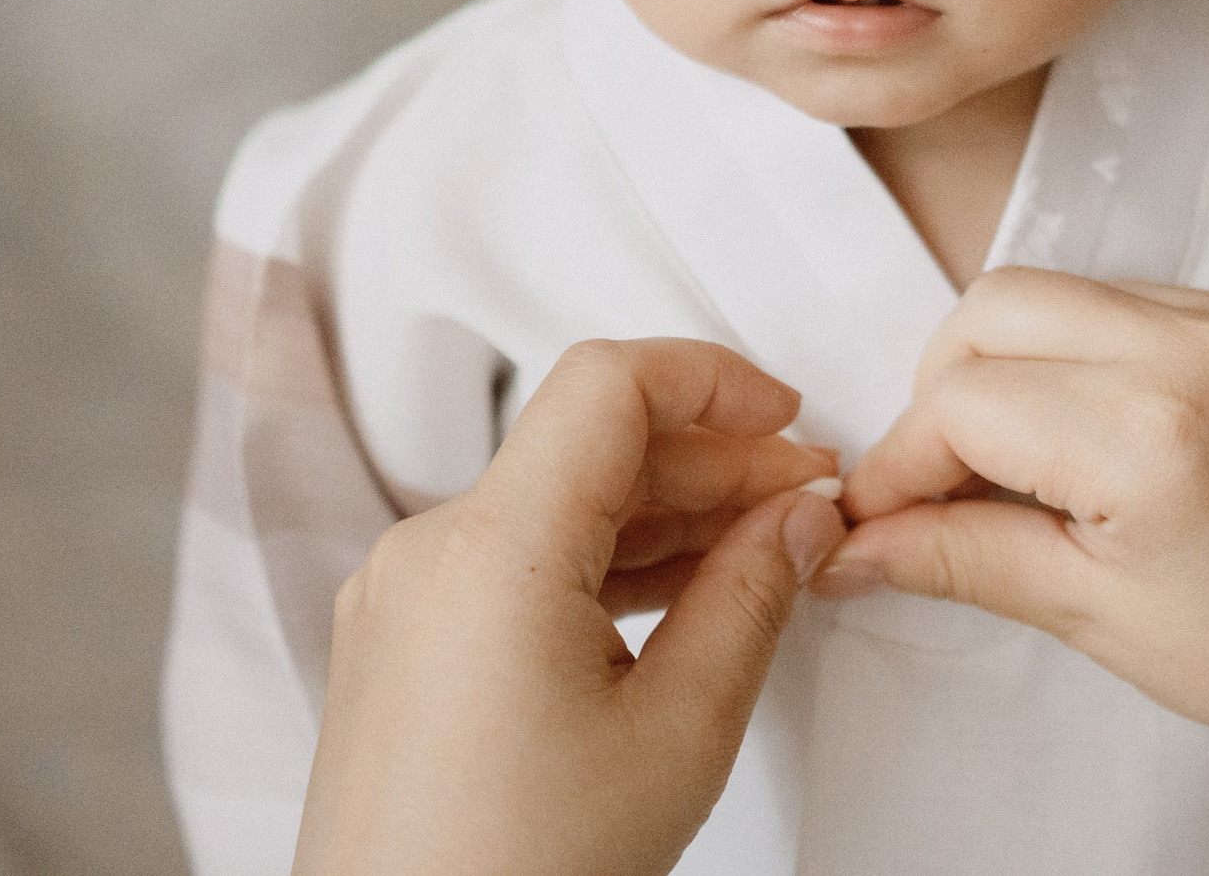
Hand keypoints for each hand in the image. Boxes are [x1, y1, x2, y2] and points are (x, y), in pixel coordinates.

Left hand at [291, 338, 845, 875]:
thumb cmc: (518, 875)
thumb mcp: (679, 730)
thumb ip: (752, 594)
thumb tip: (800, 513)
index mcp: (490, 550)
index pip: (609, 384)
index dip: (716, 381)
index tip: (791, 420)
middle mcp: (427, 552)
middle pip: (588, 440)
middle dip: (710, 456)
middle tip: (807, 499)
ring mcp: (403, 600)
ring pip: (554, 500)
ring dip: (664, 509)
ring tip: (763, 547)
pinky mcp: (401, 647)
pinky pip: (514, 560)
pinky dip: (603, 558)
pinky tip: (682, 591)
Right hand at [818, 269, 1208, 875]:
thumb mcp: (1104, 620)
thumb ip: (963, 557)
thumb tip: (847, 543)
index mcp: (1152, 432)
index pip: (960, 399)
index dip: (904, 462)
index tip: (887, 515)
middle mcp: (1207, 341)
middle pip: (998, 305)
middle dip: (951, 388)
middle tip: (956, 479)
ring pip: (1078, 292)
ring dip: (1037, 365)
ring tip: (1058, 467)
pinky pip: (1164, 296)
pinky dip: (1125, 354)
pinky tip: (1148, 437)